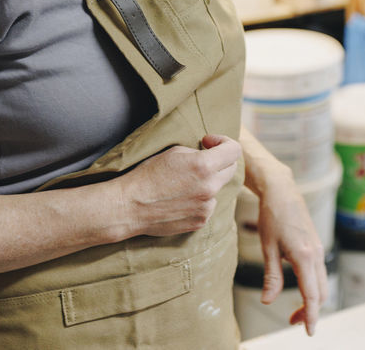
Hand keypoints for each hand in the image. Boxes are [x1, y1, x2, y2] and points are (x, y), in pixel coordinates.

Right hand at [116, 134, 240, 237]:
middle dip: (220, 161)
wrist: (130, 206)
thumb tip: (210, 154)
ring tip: (184, 183)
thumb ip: (198, 152)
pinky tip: (180, 199)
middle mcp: (209, 187)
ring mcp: (206, 207)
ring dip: (208, 182)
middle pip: (231, 169)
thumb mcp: (173, 153)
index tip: (209, 143)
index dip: (224, 142)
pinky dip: (200, 199)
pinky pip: (208, 205)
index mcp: (203, 166)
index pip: (234, 150)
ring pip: (218, 188)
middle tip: (203, 158)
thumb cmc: (148, 175)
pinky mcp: (200, 221)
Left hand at [253, 165, 327, 335]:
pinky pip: (319, 272)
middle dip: (311, 311)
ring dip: (312, 300)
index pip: (312, 294)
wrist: (282, 190)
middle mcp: (315, 253)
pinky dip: (313, 286)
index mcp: (303, 256)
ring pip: (322, 283)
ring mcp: (317, 249)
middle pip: (321, 292)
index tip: (309, 331)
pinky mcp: (315, 245)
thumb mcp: (267, 248)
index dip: (311, 315)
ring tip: (295, 311)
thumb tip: (268, 300)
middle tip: (293, 322)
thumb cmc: (272, 216)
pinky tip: (301, 289)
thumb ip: (271, 276)